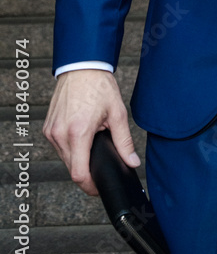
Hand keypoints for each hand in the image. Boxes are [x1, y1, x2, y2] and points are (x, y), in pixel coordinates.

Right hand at [42, 69, 139, 195]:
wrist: (82, 67)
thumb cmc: (99, 87)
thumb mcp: (117, 113)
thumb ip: (124, 142)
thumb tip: (132, 162)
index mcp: (78, 132)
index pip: (78, 173)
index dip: (89, 186)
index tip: (99, 187)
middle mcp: (60, 134)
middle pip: (72, 167)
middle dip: (87, 169)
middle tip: (102, 161)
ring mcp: (51, 131)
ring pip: (64, 158)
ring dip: (77, 157)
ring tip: (92, 142)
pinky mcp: (47, 128)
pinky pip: (59, 146)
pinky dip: (70, 147)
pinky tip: (81, 136)